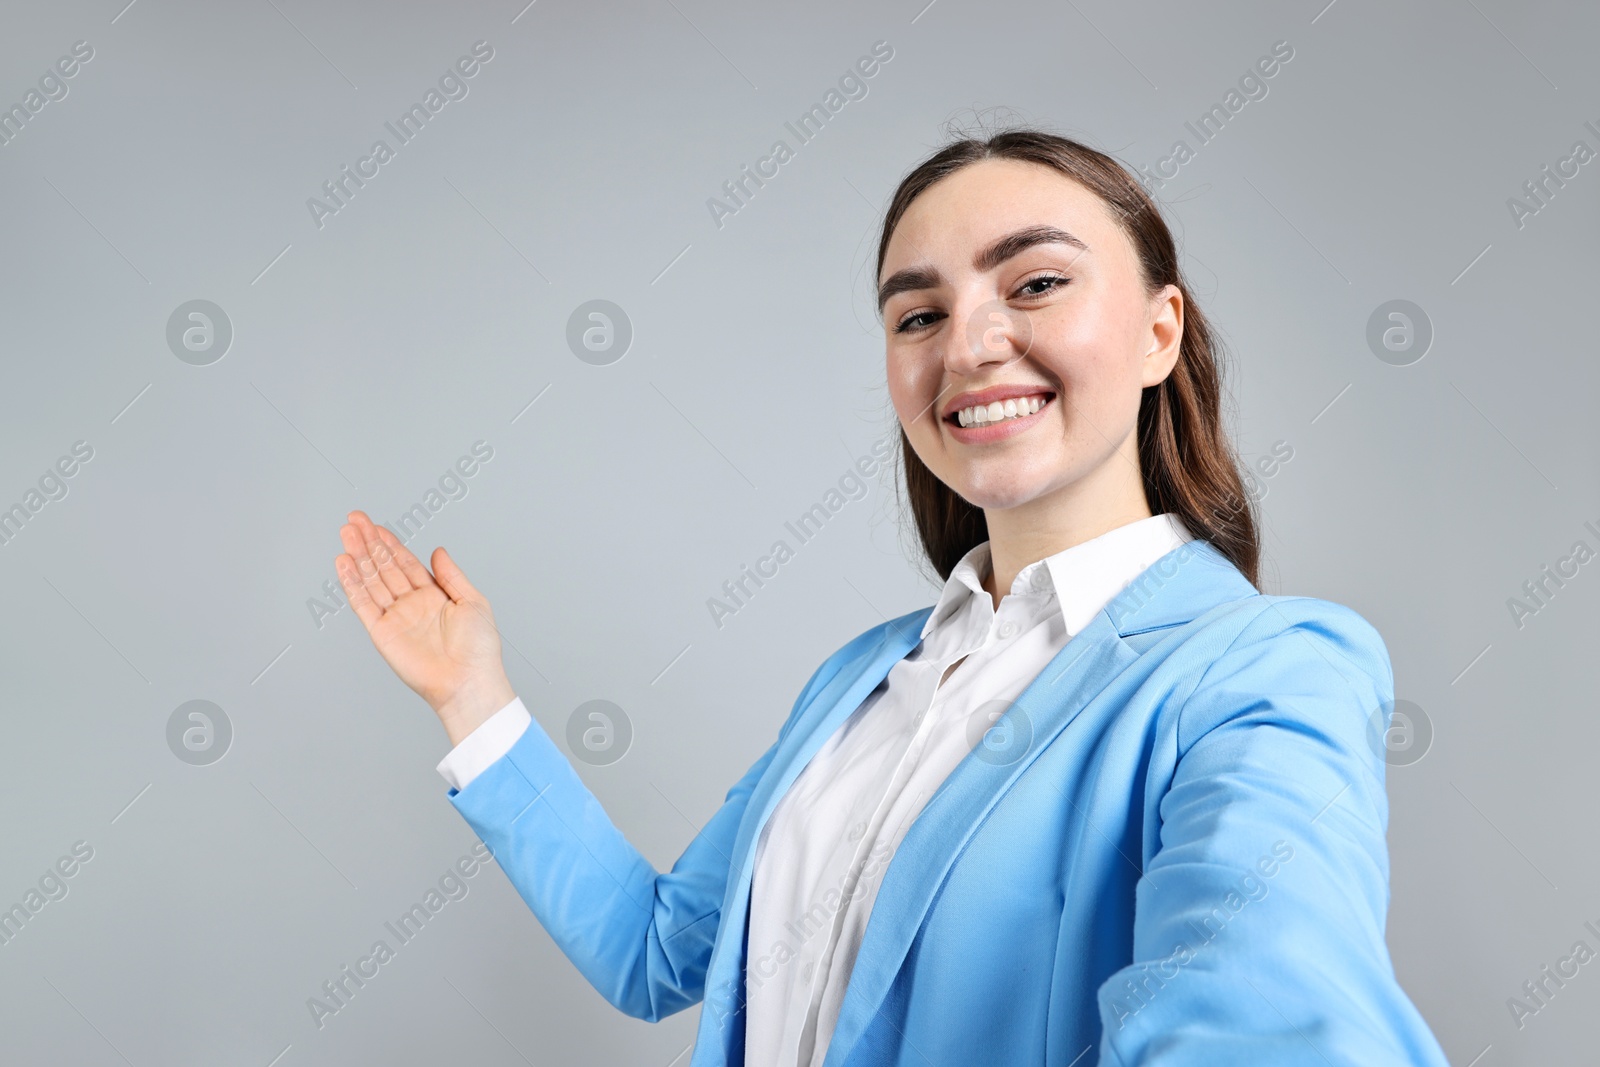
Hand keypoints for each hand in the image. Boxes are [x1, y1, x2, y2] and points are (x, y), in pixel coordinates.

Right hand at [335, 510, 516, 745]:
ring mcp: (395, 618)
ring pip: (371, 581)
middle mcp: (412, 605)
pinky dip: (352, 584)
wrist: (468, 681)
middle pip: (384, 567)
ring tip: (346, 534)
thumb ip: (452, 575)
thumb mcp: (473, 601)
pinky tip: (344, 564)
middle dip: (369, 543)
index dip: (390, 544)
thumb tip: (438, 551)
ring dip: (358, 558)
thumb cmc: (478, 649)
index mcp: (434, 597)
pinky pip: (363, 604)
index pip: (406, 563)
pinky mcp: (382, 633)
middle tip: (354, 521)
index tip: (375, 525)